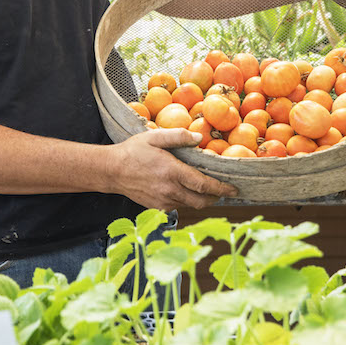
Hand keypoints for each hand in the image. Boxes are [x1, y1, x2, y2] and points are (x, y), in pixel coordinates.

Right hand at [110, 128, 238, 209]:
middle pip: (201, 201)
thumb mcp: (154, 137)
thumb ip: (178, 136)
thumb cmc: (132, 151)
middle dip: (215, 197)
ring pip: (191, 205)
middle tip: (223, 190)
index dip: (222, 188)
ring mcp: (163, 202)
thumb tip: (199, 138)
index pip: (204, 185)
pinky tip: (184, 191)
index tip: (234, 189)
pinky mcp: (157, 208)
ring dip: (201, 199)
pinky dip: (186, 201)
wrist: (112, 171)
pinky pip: (178, 207)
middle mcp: (170, 190)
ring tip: (205, 190)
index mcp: (172, 172)